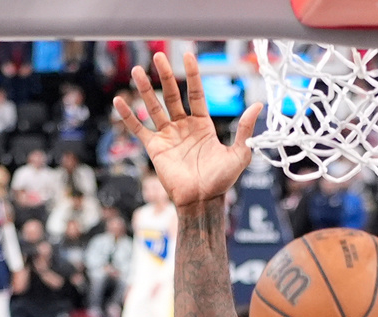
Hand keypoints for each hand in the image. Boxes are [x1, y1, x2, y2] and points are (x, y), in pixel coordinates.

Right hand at [113, 52, 262, 206]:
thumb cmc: (222, 181)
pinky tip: (119, 100)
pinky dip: (128, 116)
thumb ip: (245, 129)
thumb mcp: (239, 154)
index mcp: (203, 125)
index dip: (193, 76)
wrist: (202, 200)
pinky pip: (138, 129)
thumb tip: (258, 105)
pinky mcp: (154, 148)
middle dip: (165, 75)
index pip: (196, 94)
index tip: (188, 56)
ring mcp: (168, 136)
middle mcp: (184, 127)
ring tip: (138, 70)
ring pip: (153, 107)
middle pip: (172, 95)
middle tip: (158, 56)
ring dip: (144, 89)